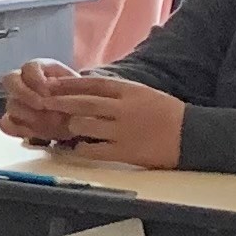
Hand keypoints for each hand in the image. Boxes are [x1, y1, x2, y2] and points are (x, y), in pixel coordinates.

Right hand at [0, 59, 85, 142]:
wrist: (80, 114)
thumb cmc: (79, 96)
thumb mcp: (80, 86)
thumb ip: (67, 86)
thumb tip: (51, 89)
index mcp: (38, 68)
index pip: (28, 67)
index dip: (36, 79)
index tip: (49, 91)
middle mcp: (22, 82)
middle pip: (9, 80)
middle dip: (25, 94)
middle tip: (42, 106)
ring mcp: (16, 101)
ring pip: (11, 105)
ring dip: (30, 115)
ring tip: (51, 123)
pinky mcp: (13, 121)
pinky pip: (6, 125)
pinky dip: (19, 129)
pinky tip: (36, 132)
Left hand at [49, 75, 185, 168]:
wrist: (192, 136)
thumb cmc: (167, 114)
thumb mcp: (144, 94)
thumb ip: (119, 92)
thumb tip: (88, 88)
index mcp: (130, 91)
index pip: (93, 83)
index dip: (70, 83)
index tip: (53, 83)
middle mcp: (124, 109)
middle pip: (83, 103)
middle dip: (60, 102)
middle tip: (44, 102)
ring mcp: (123, 131)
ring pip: (84, 125)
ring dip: (71, 126)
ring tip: (67, 127)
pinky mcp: (124, 152)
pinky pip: (92, 150)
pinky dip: (80, 148)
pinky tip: (76, 147)